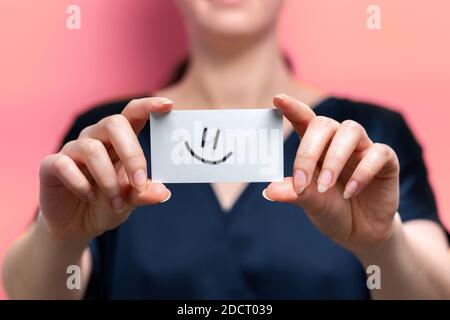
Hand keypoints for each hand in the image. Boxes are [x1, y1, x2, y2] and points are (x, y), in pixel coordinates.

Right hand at [39, 97, 172, 241]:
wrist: (77, 226)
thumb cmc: (108, 204)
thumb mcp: (130, 201)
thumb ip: (145, 194)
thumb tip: (163, 192)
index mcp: (119, 140)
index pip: (133, 113)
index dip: (148, 106)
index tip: (168, 105)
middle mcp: (96, 138)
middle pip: (114, 123)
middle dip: (131, 153)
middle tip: (139, 182)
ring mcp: (73, 150)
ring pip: (92, 148)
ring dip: (108, 180)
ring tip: (116, 203)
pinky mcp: (52, 165)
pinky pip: (65, 165)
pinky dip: (81, 184)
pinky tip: (91, 197)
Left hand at [265, 94, 399, 252]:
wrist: (361, 232)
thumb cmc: (331, 210)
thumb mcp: (310, 203)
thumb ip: (293, 194)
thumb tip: (268, 191)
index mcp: (316, 147)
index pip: (303, 120)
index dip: (292, 108)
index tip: (278, 99)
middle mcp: (338, 141)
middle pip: (324, 124)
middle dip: (309, 150)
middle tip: (301, 181)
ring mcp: (363, 148)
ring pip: (351, 131)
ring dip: (334, 159)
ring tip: (325, 186)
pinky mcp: (385, 161)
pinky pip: (378, 153)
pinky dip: (362, 172)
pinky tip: (351, 192)